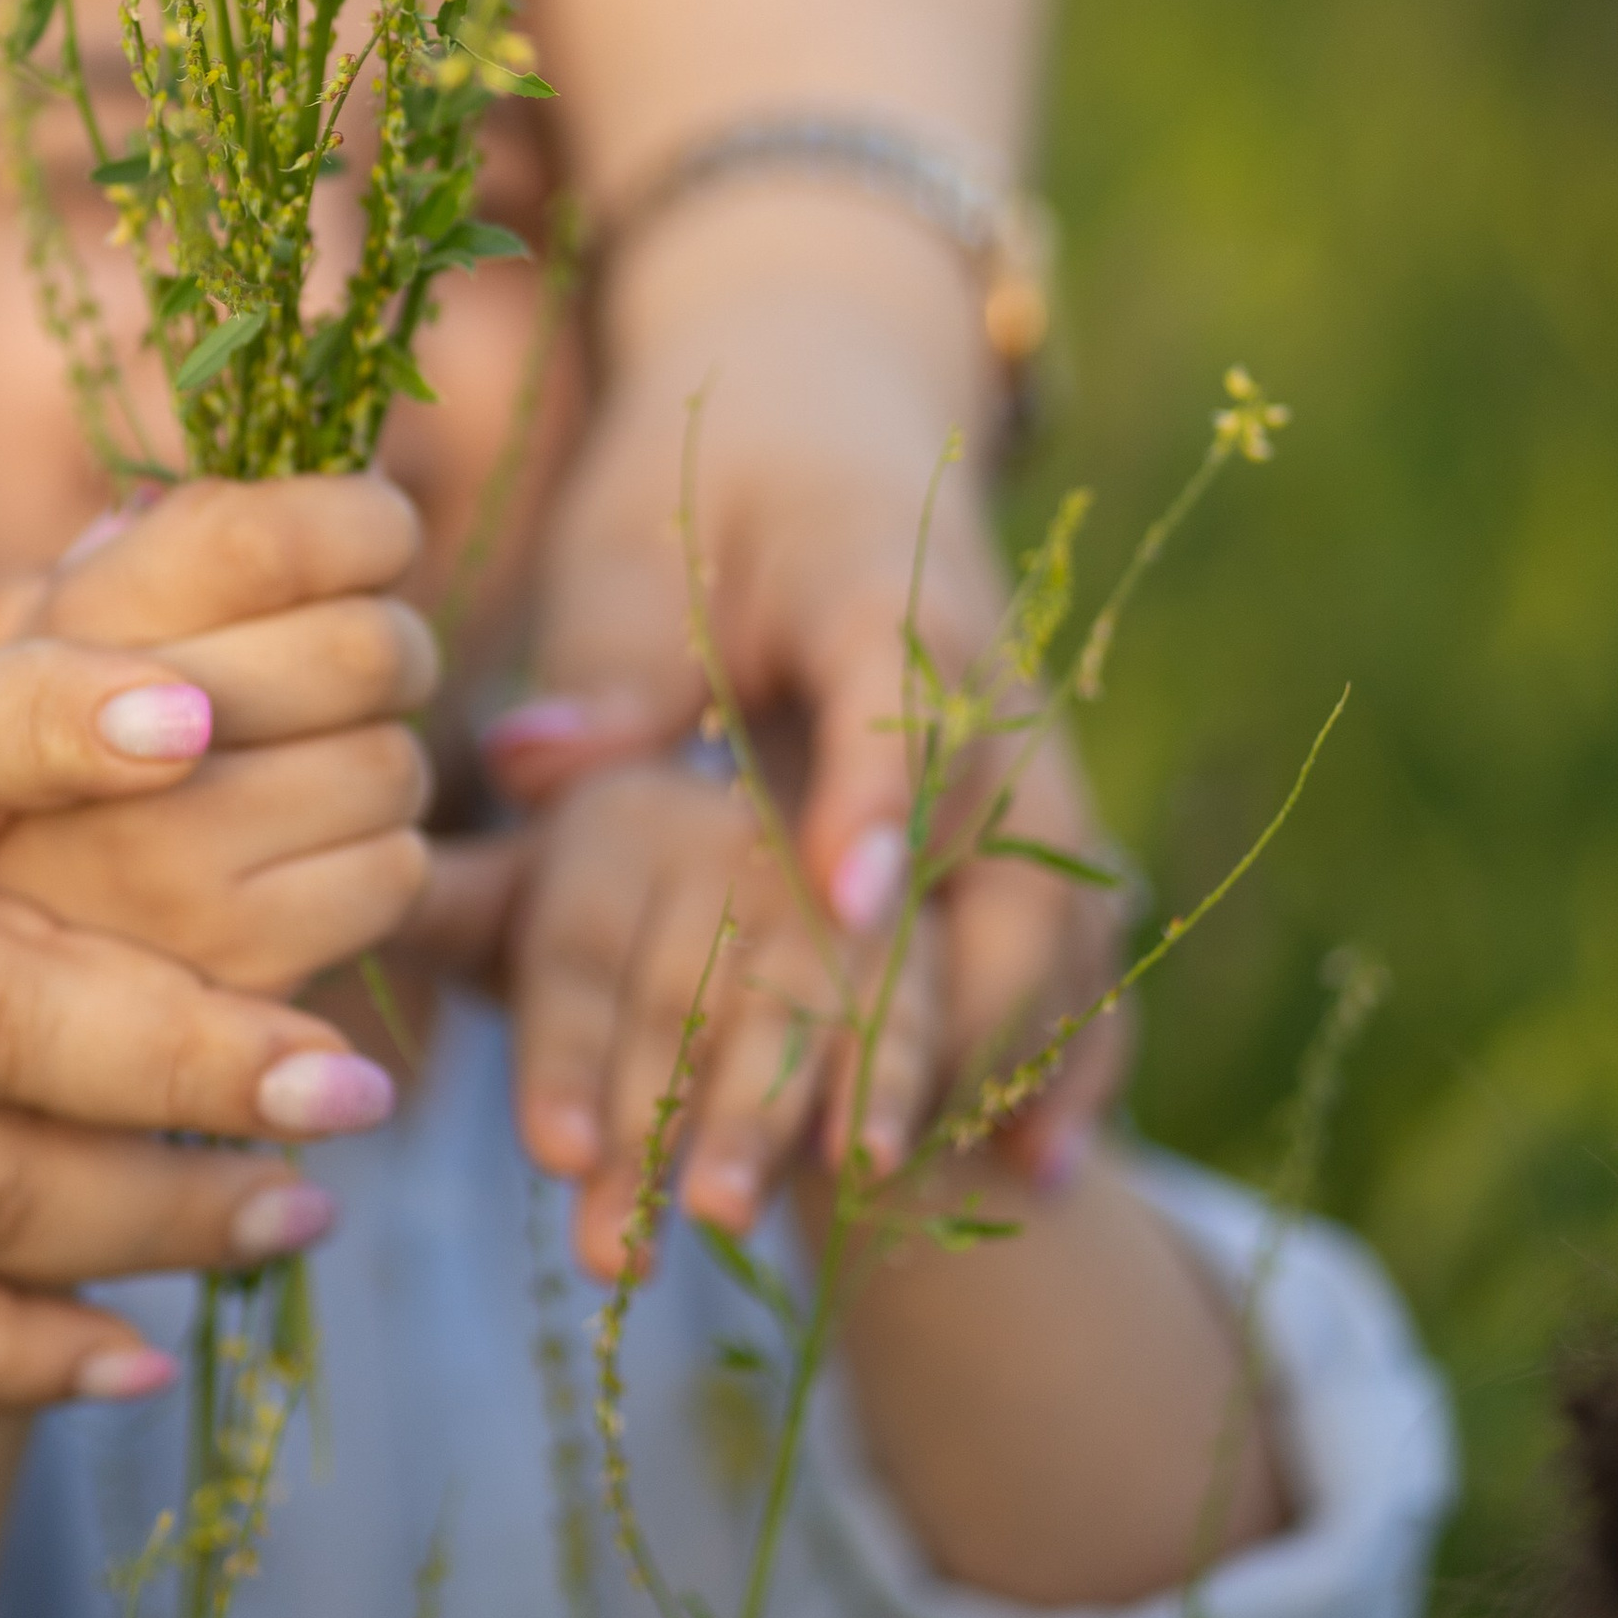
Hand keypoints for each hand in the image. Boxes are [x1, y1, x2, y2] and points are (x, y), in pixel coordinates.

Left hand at [488, 256, 1125, 1203]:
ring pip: (1064, 911)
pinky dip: (1071, 1050)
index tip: (849, 905)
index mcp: (885, 592)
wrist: (836, 425)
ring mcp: (1031, 759)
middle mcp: (991, 683)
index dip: (881, 801)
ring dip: (1021, 1049)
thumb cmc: (707, 487)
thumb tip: (535, 767)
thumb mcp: (633, 542)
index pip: (900, 698)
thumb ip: (607, 663)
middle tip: (871, 1141)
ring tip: (975, 1192)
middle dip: (948, 996)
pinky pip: (1081, 942)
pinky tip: (1038, 1173)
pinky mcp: (1036, 821)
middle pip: (1009, 844)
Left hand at [503, 753, 943, 1283]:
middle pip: (677, 999)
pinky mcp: (909, 934)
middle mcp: (721, 831)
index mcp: (611, 817)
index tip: (554, 1156)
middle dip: (645, 1130)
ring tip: (719, 1217)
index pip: (579, 951)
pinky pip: (901, 1013)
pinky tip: (859, 1166)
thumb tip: (356, 903)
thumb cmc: (608, 928)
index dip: (565, 1058)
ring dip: (755, 1119)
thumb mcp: (524, 910)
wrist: (761, 892)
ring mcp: (822, 883)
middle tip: (614, 1251)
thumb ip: (455, 910)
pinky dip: (879, 1090)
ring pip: (786, 1012)